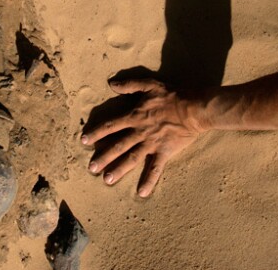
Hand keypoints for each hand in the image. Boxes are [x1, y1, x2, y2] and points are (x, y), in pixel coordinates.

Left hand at [81, 79, 199, 197]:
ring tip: (107, 180)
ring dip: (119, 169)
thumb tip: (111, 84)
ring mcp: (151, 143)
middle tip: (91, 168)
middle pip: (118, 146)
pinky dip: (149, 180)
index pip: (111, 126)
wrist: (193, 108)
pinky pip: (156, 168)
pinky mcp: (164, 152)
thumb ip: (129, 84)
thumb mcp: (149, 84)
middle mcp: (140, 132)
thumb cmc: (172, 95)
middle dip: (103, 157)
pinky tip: (142, 193)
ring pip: (132, 158)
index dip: (96, 133)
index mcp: (134, 116)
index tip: (84, 141)